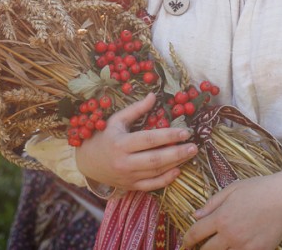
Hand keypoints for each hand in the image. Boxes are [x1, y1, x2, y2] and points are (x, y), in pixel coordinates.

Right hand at [74, 93, 196, 191]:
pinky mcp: (130, 186)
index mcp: (121, 143)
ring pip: (155, 173)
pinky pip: (151, 186)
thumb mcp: (117, 120)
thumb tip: (154, 95)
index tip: (185, 132)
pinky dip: (165, 180)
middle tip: (194, 146)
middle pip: (155, 159)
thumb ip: (136, 109)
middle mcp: (124, 162)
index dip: (168, 136)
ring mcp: (127, 177)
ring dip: (175, 164)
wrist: (87, 162)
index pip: (148, 140)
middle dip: (177, 153)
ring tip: (190, 154)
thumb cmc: (104, 137)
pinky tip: (177, 170)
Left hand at [180, 157, 281, 249]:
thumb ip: (212, 203)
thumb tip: (195, 215)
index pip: (195, 234)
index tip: (185, 243)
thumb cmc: (259, 188)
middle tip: (199, 248)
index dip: (187, 240)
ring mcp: (244, 245)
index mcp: (221, 217)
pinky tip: (235, 247)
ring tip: (219, 246)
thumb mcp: (232, 189)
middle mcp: (229, 234)